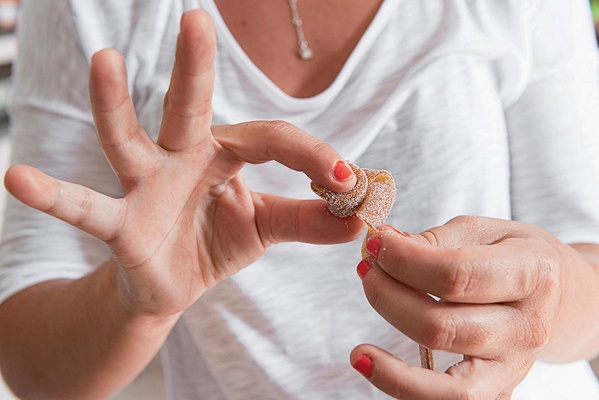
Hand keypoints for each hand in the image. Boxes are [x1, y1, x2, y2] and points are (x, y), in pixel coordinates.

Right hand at [3, 10, 362, 317]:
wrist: (171, 284)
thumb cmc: (216, 241)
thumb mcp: (267, 228)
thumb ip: (309, 221)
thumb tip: (359, 218)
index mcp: (224, 154)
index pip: (272, 140)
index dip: (312, 156)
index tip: (346, 180)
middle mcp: (182, 157)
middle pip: (190, 105)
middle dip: (195, 65)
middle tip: (195, 16)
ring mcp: (145, 185)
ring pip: (128, 138)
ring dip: (114, 103)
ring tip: (105, 60)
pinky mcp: (120, 223)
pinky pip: (84, 207)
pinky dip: (53, 196)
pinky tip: (15, 180)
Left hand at [350, 216, 589, 398]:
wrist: (559, 293)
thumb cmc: (513, 254)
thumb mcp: (483, 230)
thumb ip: (435, 239)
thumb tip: (386, 244)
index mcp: (531, 274)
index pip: (455, 275)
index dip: (404, 261)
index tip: (374, 243)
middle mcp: (527, 327)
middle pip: (442, 328)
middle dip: (388, 297)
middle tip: (366, 271)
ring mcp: (515, 367)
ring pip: (449, 386)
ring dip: (392, 367)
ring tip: (358, 350)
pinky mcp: (498, 390)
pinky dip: (405, 390)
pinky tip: (372, 365)